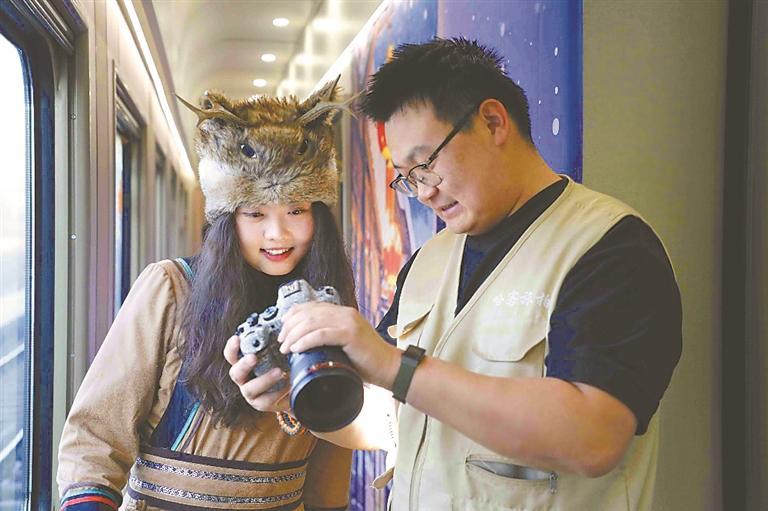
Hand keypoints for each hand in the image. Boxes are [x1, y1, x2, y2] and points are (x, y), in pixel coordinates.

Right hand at [223, 335, 289, 412]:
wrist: (293, 390)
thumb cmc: (282, 367)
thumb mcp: (278, 354)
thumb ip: (275, 343)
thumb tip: (283, 323)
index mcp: (244, 363)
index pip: (231, 355)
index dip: (231, 347)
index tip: (236, 338)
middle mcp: (244, 379)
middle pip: (235, 372)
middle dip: (243, 364)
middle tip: (253, 357)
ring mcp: (251, 393)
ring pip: (250, 388)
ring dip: (264, 379)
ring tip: (280, 372)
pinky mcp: (262, 404)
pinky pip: (266, 400)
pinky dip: (278, 392)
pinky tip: (288, 385)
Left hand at [277, 303, 400, 388]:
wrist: (389, 367)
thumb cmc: (367, 361)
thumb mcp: (345, 344)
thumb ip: (329, 338)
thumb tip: (304, 344)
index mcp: (343, 313)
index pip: (311, 306)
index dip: (293, 315)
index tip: (283, 329)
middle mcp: (345, 313)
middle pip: (308, 313)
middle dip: (290, 327)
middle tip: (281, 341)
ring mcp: (349, 322)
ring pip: (312, 322)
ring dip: (294, 335)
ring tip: (286, 348)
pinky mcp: (351, 334)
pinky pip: (321, 334)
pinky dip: (305, 341)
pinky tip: (297, 348)